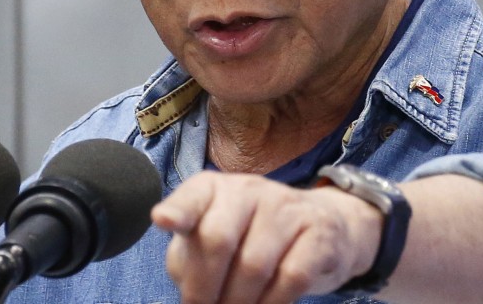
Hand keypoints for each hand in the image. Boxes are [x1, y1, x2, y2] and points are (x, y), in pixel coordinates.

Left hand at [151, 171, 382, 303]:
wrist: (320, 227)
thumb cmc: (251, 239)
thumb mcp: (212, 243)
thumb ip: (190, 261)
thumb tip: (190, 294)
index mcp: (214, 190)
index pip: (193, 197)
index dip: (178, 210)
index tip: (162, 220)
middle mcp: (249, 190)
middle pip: (218, 238)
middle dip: (203, 288)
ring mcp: (286, 208)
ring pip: (254, 265)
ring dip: (238, 302)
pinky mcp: (318, 232)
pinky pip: (291, 277)